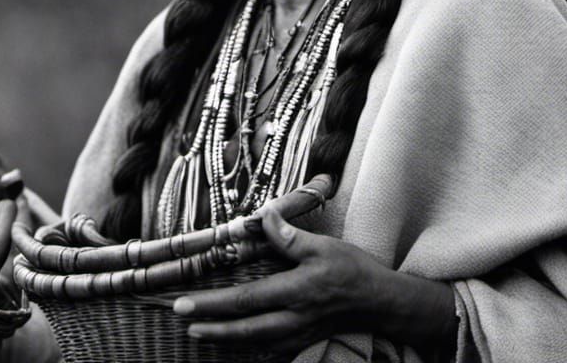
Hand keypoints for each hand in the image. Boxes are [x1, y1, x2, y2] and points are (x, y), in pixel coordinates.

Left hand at [172, 206, 456, 353]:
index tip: (184, 302)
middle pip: (244, 328)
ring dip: (224, 339)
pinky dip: (248, 347)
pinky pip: (270, 349)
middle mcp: (294, 317)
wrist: (382, 303)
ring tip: (198, 334)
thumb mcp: (324, 246)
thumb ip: (290, 237)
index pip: (245, 299)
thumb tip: (263, 216)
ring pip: (254, 342)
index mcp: (296, 291)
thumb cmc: (354, 270)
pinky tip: (233, 342)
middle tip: (183, 321)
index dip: (212, 303)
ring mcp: (298, 334)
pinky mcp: (304, 341)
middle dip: (211, 327)